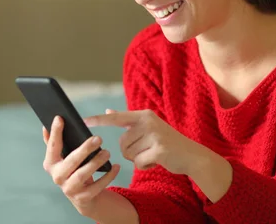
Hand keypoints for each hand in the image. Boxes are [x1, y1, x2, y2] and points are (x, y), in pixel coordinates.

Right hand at [42, 116, 121, 216]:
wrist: (83, 196)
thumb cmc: (73, 170)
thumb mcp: (64, 157)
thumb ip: (54, 144)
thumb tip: (45, 126)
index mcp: (51, 164)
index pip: (52, 146)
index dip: (55, 132)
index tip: (60, 118)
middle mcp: (57, 177)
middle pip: (71, 162)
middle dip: (84, 149)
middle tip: (98, 138)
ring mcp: (70, 189)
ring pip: (83, 175)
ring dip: (96, 162)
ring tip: (107, 152)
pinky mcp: (83, 198)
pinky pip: (97, 186)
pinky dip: (108, 176)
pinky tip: (116, 166)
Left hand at [84, 109, 202, 174]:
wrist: (192, 156)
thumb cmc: (167, 142)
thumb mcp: (148, 127)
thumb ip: (128, 121)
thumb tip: (108, 111)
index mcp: (144, 115)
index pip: (116, 117)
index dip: (99, 120)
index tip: (84, 120)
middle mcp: (148, 122)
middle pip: (122, 143)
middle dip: (132, 151)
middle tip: (149, 149)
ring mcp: (154, 135)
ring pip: (129, 154)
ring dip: (139, 159)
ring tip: (154, 153)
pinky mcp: (159, 149)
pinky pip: (138, 162)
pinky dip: (146, 165)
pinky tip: (158, 160)